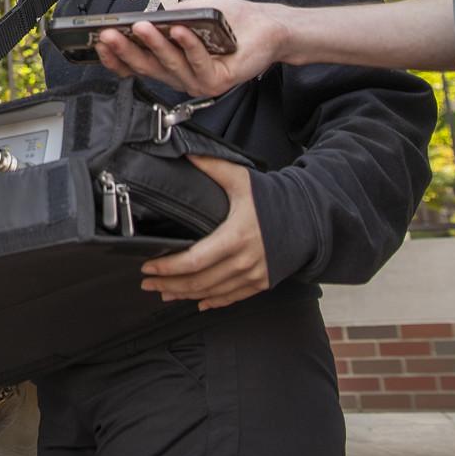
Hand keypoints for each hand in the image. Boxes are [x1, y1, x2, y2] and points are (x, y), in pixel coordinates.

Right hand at [92, 0, 282, 97]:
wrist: (265, 26)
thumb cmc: (228, 20)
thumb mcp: (188, 14)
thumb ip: (164, 19)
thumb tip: (138, 20)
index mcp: (169, 62)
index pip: (136, 66)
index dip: (115, 57)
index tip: (97, 43)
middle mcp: (180, 76)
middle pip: (146, 66)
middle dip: (125, 49)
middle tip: (107, 35)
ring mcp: (197, 81)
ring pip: (169, 64)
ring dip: (153, 43)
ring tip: (140, 26)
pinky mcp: (217, 82)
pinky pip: (197, 63)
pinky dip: (188, 45)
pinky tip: (179, 29)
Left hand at [138, 155, 268, 311]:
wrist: (308, 217)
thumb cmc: (272, 198)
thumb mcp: (242, 179)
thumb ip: (212, 167)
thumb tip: (184, 153)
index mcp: (236, 236)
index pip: (195, 260)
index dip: (168, 266)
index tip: (147, 265)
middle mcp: (245, 261)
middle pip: (199, 281)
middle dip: (169, 284)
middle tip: (146, 283)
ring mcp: (254, 275)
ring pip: (212, 293)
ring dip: (185, 294)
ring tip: (163, 291)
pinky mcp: (262, 283)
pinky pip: (232, 297)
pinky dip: (212, 301)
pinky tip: (197, 302)